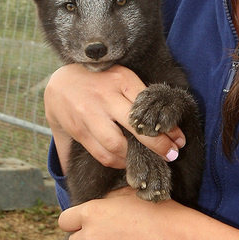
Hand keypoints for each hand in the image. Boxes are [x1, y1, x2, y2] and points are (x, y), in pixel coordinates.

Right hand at [44, 64, 184, 170]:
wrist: (59, 84)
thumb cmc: (100, 81)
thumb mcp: (121, 77)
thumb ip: (140, 95)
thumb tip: (167, 121)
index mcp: (121, 80)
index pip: (149, 106)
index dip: (167, 127)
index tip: (180, 140)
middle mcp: (104, 97)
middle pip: (136, 128)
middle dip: (157, 145)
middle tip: (171, 156)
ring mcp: (89, 114)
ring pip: (116, 146)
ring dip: (135, 158)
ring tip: (146, 161)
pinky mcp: (78, 130)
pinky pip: (101, 153)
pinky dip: (116, 162)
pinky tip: (125, 161)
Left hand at [58, 188, 183, 239]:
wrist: (175, 237)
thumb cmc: (155, 211)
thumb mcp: (127, 194)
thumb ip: (105, 200)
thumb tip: (98, 206)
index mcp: (91, 213)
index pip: (64, 222)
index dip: (74, 224)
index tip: (85, 226)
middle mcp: (90, 237)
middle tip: (109, 239)